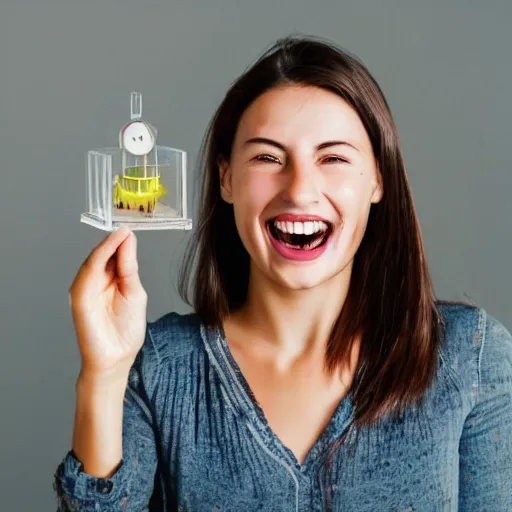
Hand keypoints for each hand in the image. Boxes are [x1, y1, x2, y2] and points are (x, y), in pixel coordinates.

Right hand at [69, 227, 147, 378]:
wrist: (117, 356)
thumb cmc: (125, 329)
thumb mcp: (134, 291)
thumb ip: (129, 267)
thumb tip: (128, 240)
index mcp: (111, 280)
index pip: (116, 255)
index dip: (124, 241)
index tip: (134, 227)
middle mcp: (97, 281)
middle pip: (106, 254)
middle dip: (117, 239)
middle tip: (129, 225)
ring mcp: (87, 287)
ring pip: (95, 258)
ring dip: (109, 243)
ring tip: (123, 231)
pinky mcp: (80, 295)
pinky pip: (89, 270)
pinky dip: (100, 255)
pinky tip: (112, 244)